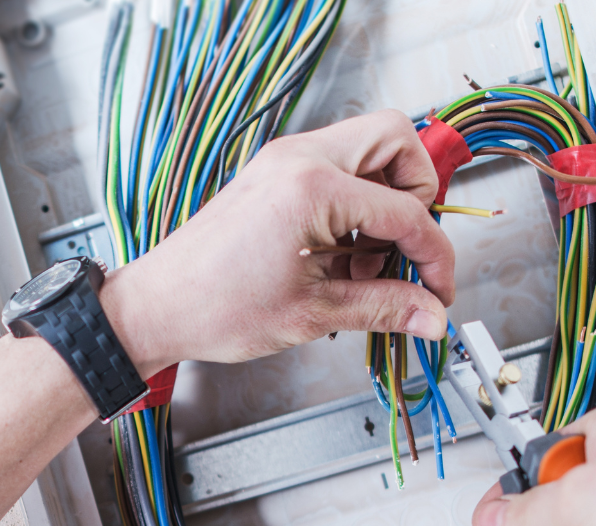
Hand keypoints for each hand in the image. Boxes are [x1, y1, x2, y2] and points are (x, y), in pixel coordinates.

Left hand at [100, 109, 455, 375]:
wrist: (158, 307)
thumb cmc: (214, 306)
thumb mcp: (314, 313)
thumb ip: (384, 307)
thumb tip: (430, 314)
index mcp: (312, 187)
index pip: (407, 211)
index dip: (434, 256)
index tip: (437, 291)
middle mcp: (299, 158)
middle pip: (397, 141)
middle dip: (417, 196)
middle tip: (406, 250)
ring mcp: (284, 161)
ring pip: (369, 151)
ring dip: (384, 204)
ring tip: (364, 267)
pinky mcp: (275, 174)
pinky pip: (338, 171)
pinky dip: (354, 207)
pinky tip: (340, 259)